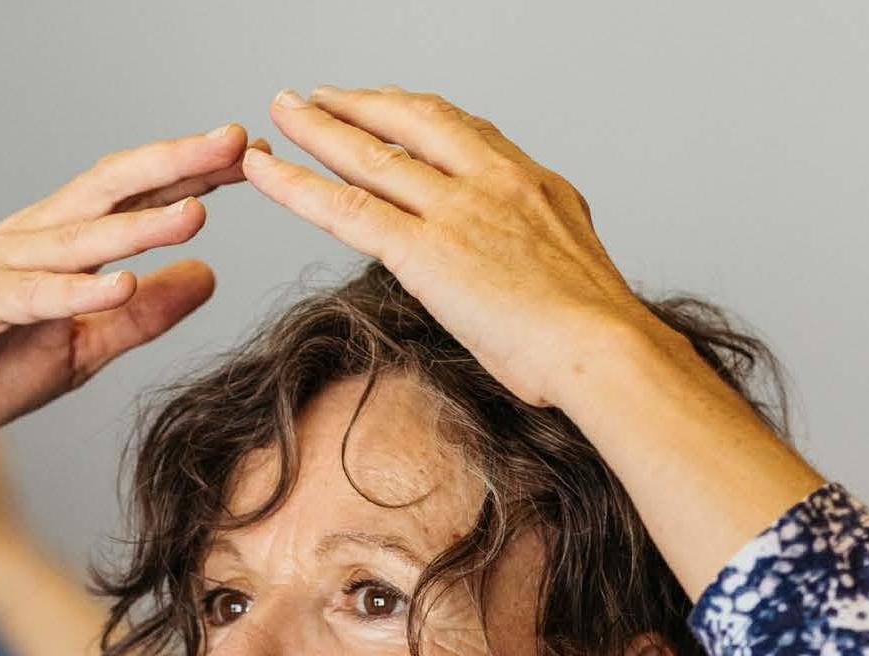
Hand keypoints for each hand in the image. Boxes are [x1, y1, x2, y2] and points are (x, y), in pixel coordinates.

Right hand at [0, 126, 251, 448]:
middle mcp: (33, 237)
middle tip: (236, 144)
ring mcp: (0, 265)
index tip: (255, 158)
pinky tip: (120, 284)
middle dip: (175, 163)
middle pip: (112, 188)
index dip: (194, 171)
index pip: (136, 192)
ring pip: (78, 237)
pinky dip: (76, 289)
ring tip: (194, 214)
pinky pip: (32, 294)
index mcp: (62, 239)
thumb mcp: (85, 349)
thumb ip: (141, 315)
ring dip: (137, 225)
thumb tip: (210, 277)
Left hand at [244, 87, 657, 409]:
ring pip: (370, 155)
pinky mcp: (425, 252)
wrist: (604, 346)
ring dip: (316, 129)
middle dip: (359, 105)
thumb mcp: (571, 271)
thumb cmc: (594, 334)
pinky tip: (264, 173)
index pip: (462, 133)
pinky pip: (346, 209)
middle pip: (411, 122)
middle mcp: (490, 180)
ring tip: (280, 114)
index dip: (414, 116)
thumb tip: (519, 266)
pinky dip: (297, 187)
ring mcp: (456, 211)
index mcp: (530, 183)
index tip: (384, 107)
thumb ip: (534, 253)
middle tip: (318, 96)